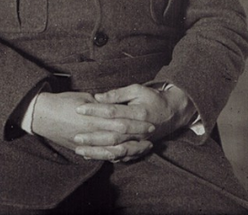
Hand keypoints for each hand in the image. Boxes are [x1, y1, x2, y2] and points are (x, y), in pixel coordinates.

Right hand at [31, 91, 153, 158]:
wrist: (42, 114)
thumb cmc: (62, 102)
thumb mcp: (83, 97)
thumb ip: (100, 103)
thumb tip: (113, 104)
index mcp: (94, 116)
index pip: (120, 120)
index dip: (136, 122)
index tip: (148, 121)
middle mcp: (92, 132)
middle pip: (120, 135)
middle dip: (137, 135)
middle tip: (151, 134)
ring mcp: (86, 143)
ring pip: (113, 149)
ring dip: (130, 148)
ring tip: (143, 147)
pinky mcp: (81, 150)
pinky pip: (101, 156)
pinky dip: (114, 156)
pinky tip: (124, 155)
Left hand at [73, 84, 195, 161]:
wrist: (171, 114)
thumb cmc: (152, 98)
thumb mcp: (137, 90)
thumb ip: (118, 94)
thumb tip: (98, 97)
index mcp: (138, 113)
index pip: (112, 112)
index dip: (95, 110)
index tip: (79, 109)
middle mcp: (138, 130)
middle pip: (112, 135)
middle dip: (93, 137)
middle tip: (75, 135)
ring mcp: (138, 142)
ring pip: (115, 150)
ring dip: (97, 151)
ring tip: (79, 149)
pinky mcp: (137, 149)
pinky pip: (120, 157)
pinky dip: (105, 157)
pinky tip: (91, 156)